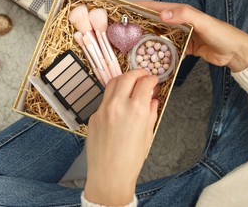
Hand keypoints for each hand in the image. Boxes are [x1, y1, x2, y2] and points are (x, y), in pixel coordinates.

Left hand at [84, 69, 158, 205]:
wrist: (109, 174)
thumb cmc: (131, 159)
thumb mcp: (147, 135)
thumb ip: (151, 113)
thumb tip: (153, 100)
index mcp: (137, 110)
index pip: (144, 83)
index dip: (151, 79)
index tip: (153, 80)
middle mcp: (119, 105)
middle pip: (127, 77)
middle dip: (137, 73)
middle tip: (143, 76)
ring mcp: (103, 109)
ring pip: (112, 83)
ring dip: (123, 79)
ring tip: (130, 84)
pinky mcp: (94, 116)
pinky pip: (104, 99)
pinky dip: (114, 96)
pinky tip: (119, 104)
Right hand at [135, 1, 247, 71]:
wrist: (235, 52)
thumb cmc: (221, 34)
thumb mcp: (203, 22)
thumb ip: (184, 16)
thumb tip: (162, 15)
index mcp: (181, 12)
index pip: (156, 8)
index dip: (140, 7)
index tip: (125, 7)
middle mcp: (178, 23)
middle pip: (154, 22)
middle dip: (140, 24)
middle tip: (123, 29)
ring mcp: (180, 36)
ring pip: (159, 36)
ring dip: (147, 39)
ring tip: (132, 45)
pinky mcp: (184, 48)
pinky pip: (167, 49)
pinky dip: (159, 52)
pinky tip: (150, 58)